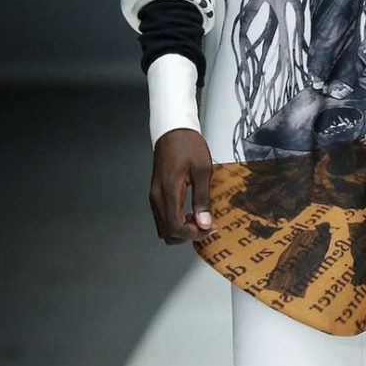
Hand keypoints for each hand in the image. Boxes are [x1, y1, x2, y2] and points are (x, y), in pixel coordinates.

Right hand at [149, 128, 217, 245]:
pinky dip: (176, 221)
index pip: (176, 228)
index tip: (210, 228)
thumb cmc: (187, 145)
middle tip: (207, 224)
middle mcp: (157, 197)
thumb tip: (204, 223)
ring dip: (182, 230)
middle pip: (168, 233)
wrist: (173, 130)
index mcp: (168, 192)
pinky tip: (190, 212)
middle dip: (189, 234)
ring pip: (164, 228)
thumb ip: (202, 199)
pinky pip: (163, 217)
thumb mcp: (202, 170)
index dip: (195, 234)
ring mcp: (155, 196)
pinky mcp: (156, 194)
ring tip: (200, 218)